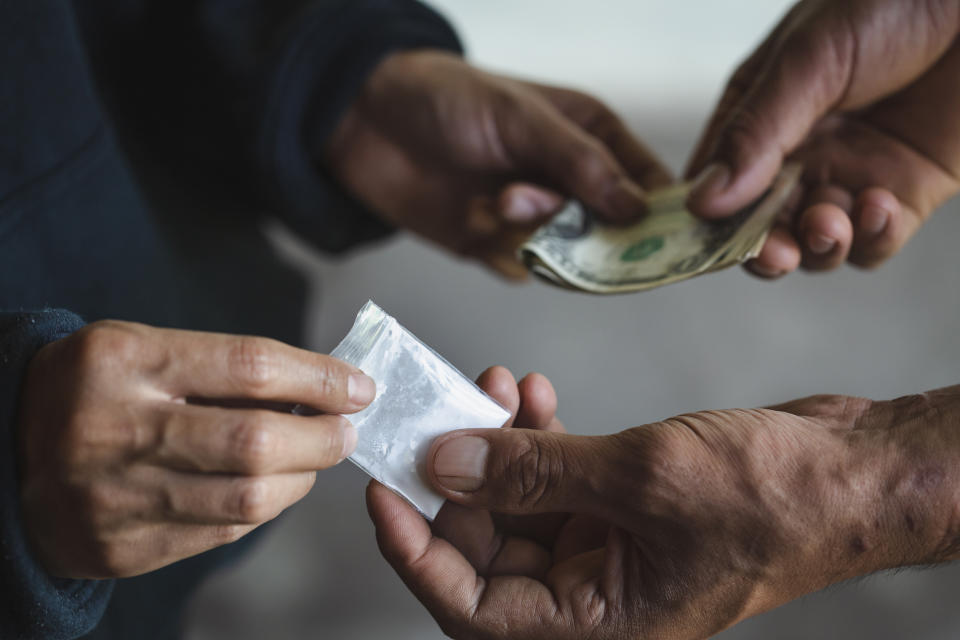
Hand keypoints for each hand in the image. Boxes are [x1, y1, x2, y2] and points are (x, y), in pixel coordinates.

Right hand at [17, 320, 374, 578]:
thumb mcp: (143, 349)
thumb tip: (318, 387)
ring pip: (247, 498)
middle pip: (255, 442)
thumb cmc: (97, 390)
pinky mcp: (123, 548)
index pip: (248, 366)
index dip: (318, 377)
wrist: (8, 451)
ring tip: (314, 458)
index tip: (357, 386)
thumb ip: (222, 366)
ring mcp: (116, 497)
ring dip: (301, 478)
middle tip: (345, 430)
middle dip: (321, 437)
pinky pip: (222, 532)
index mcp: (125, 363)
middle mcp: (117, 430)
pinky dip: (262, 509)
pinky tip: (270, 488)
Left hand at [326, 50, 671, 277]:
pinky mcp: (495, 245)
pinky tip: (473, 221)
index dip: (661, 214)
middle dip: (576, 226)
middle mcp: (569, 181)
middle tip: (526, 201)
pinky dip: (499, 253)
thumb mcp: (519, 118)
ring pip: (564, 256)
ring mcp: (533, 216)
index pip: (647, 184)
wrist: (366, 122)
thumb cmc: (447, 99)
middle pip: (610, 232)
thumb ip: (580, 162)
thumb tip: (639, 209)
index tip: (661, 239)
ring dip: (528, 234)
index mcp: (590, 137)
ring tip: (492, 200)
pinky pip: (519, 268)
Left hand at [369, 384, 959, 638]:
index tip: (382, 492)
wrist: (852, 472)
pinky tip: (535, 395)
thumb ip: (536, 474)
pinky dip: (538, 438)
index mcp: (599, 626)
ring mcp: (608, 550)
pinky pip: (556, 480)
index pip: (472, 607)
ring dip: (499, 446)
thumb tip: (447, 465)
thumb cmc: (774, 497)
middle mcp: (596, 597)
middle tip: (446, 411)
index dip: (417, 551)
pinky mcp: (623, 508)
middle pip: (488, 548)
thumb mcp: (640, 479)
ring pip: (518, 505)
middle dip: (460, 477)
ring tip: (497, 385)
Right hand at [686, 0, 959, 277]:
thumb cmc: (889, 2)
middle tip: (773, 252)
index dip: (707, 220)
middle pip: (763, 227)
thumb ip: (755, 134)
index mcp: (761, 116)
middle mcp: (801, 153)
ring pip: (817, 245)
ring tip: (829, 222)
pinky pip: (877, 241)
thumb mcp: (806, 60)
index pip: (717, 184)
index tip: (704, 242)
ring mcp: (853, 175)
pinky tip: (876, 207)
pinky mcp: (907, 192)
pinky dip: (872, 239)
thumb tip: (702, 201)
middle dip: (764, 247)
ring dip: (818, 246)